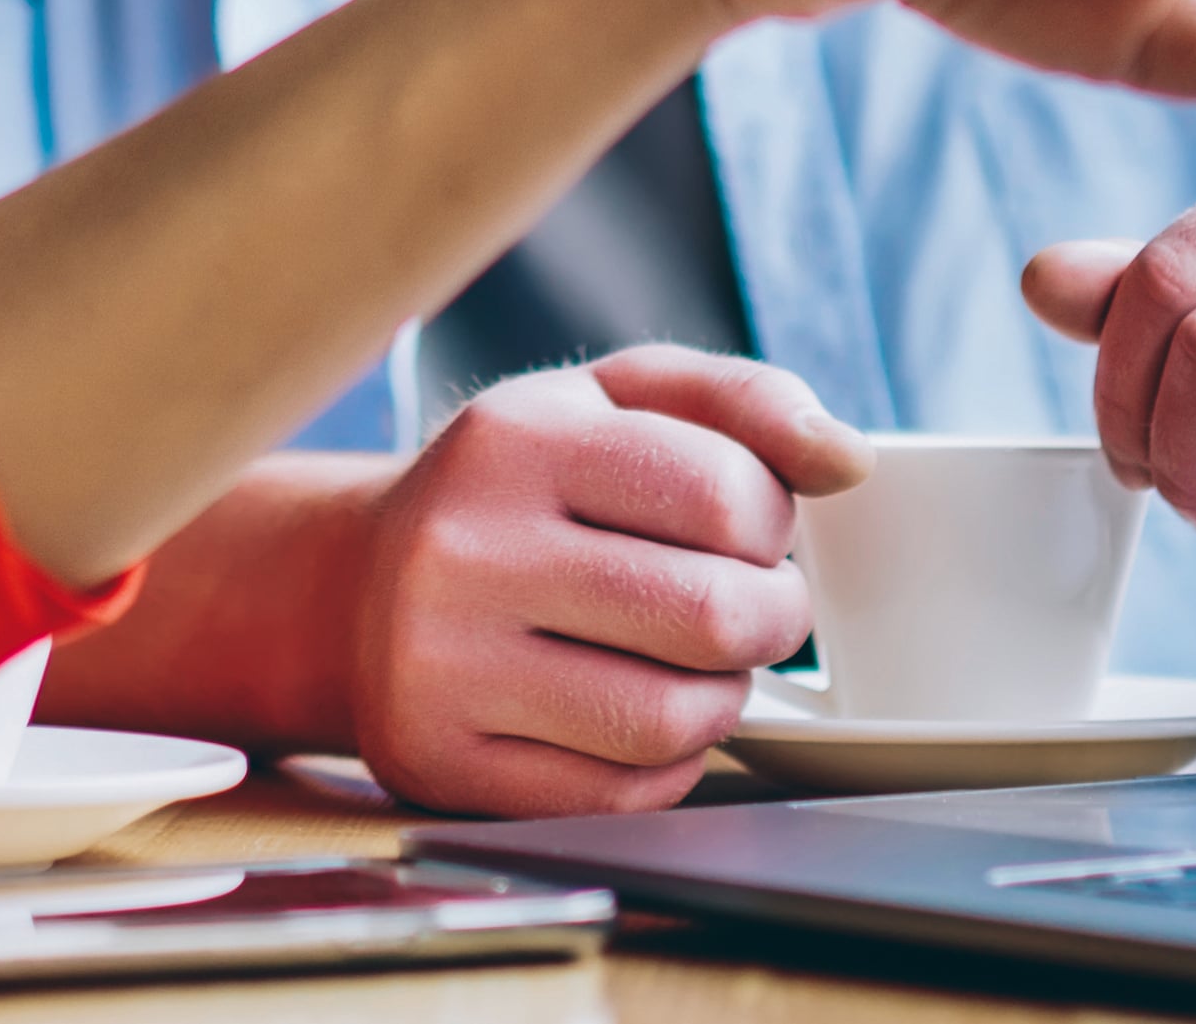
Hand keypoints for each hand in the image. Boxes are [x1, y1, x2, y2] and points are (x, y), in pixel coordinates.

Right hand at [347, 350, 871, 814]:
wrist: (349, 588)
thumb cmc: (514, 487)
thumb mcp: (610, 399)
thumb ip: (739, 402)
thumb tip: (846, 458)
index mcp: (513, 440)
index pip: (723, 494)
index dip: (772, 523)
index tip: (747, 529)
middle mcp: (462, 551)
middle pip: (710, 616)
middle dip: (770, 618)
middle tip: (752, 605)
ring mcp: (442, 667)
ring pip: (672, 721)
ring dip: (723, 697)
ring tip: (697, 662)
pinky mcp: (442, 765)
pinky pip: (621, 795)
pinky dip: (665, 763)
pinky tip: (638, 715)